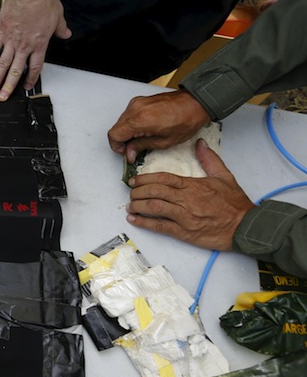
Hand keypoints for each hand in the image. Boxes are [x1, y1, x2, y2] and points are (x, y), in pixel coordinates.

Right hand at [0, 0, 70, 100]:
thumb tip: (66, 33)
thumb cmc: (42, 0)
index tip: (27, 86)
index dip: (31, 79)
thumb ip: (61, 28)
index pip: (35, 68)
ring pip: (3, 64)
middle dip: (9, 86)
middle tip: (4, 97)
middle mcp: (25, 46)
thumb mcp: (58, 15)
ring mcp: (12, 40)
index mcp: (40, 44)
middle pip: (16, 71)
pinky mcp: (1, 32)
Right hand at [107, 89, 211, 162]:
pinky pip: (128, 115)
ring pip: (121, 122)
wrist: (195, 104)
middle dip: (123, 141)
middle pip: (116, 128)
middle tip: (135, 148)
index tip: (126, 152)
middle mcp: (135, 109)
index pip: (114, 135)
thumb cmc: (186, 120)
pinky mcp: (140, 100)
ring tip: (142, 138)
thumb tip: (129, 153)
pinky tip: (144, 129)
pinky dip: (132, 124)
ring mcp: (137, 102)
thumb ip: (141, 146)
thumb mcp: (164, 142)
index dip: (117, 147)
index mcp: (140, 120)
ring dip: (127, 132)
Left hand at [126, 139, 254, 250]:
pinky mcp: (185, 232)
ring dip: (138, 205)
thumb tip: (200, 144)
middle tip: (131, 192)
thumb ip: (210, 159)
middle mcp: (186, 200)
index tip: (134, 180)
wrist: (245, 226)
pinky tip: (134, 219)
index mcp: (193, 185)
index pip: (163, 179)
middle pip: (155, 191)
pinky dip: (144, 223)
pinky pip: (160, 226)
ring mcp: (184, 217)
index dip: (145, 179)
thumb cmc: (235, 204)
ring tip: (130, 205)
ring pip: (154, 207)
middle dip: (138, 191)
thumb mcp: (225, 176)